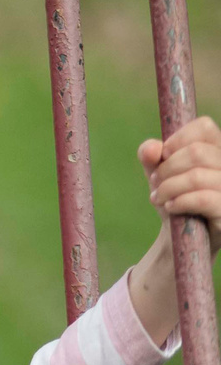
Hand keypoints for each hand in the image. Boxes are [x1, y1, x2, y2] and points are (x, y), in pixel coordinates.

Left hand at [142, 115, 220, 229]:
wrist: (184, 237)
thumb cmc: (175, 199)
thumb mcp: (160, 175)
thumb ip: (151, 157)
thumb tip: (151, 148)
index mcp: (218, 149)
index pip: (204, 127)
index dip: (178, 138)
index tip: (163, 155)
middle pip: (196, 152)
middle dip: (166, 168)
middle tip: (155, 182)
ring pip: (196, 176)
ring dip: (168, 188)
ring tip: (158, 197)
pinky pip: (203, 199)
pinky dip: (179, 201)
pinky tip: (170, 207)